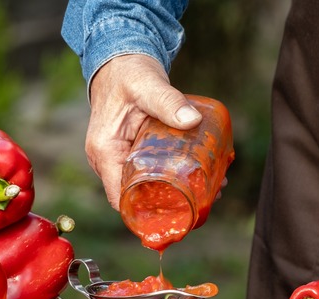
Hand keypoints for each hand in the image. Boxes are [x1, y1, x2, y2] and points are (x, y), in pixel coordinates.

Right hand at [86, 54, 202, 209]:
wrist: (120, 63)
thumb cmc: (127, 73)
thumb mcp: (146, 85)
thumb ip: (168, 101)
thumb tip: (193, 119)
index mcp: (104, 152)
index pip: (119, 198)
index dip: (145, 213)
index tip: (179, 214)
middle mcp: (108, 161)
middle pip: (136, 197)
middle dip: (171, 203)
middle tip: (208, 198)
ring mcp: (119, 159)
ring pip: (145, 187)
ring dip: (176, 192)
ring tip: (213, 189)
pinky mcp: (132, 153)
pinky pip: (150, 172)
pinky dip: (173, 177)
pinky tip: (201, 175)